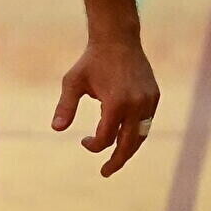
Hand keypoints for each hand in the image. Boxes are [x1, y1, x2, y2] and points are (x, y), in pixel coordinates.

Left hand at [55, 36, 160, 176]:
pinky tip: (125, 138)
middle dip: (117, 161)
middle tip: (105, 172)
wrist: (118, 39)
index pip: (106, 137)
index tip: (83, 141)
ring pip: (141, 135)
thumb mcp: (73, 82)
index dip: (93, 145)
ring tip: (116, 159)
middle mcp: (136, 104)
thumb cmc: (92, 61)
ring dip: (129, 149)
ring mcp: (148, 101)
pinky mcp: (154, 96)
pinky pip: (147, 122)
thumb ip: (65, 106)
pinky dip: (137, 134)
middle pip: (128, 144)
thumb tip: (56, 130)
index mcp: (116, 102)